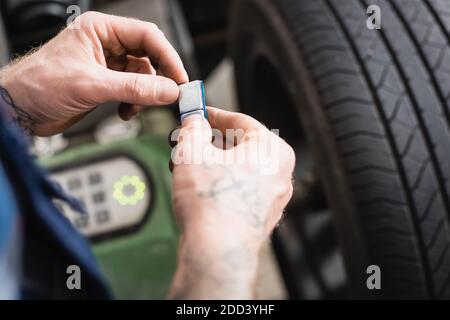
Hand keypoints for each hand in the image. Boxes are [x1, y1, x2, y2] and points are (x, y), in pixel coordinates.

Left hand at [0, 12, 187, 135]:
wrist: (18, 110)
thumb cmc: (39, 85)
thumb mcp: (92, 85)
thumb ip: (134, 88)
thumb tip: (168, 90)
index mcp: (100, 30)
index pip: (147, 36)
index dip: (167, 57)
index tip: (180, 79)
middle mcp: (105, 45)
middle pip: (148, 56)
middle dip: (159, 78)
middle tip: (170, 96)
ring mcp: (106, 66)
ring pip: (142, 77)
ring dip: (145, 95)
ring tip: (137, 107)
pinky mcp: (105, 85)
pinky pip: (132, 91)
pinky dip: (135, 104)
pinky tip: (126, 112)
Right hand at [168, 107, 294, 298]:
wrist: (218, 252)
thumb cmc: (211, 203)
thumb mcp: (192, 152)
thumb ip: (193, 129)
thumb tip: (193, 122)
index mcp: (273, 151)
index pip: (241, 122)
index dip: (214, 115)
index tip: (199, 113)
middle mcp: (280, 173)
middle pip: (241, 145)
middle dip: (211, 142)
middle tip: (189, 140)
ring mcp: (273, 197)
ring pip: (240, 168)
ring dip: (213, 163)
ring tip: (187, 165)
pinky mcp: (262, 215)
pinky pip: (241, 189)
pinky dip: (222, 183)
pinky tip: (200, 187)